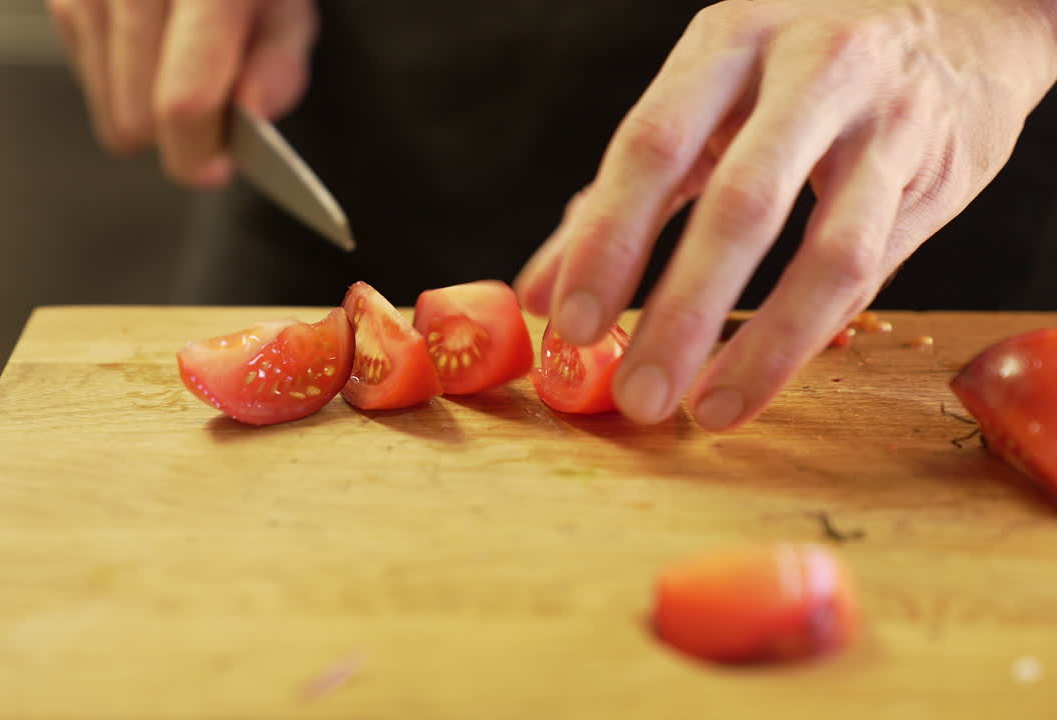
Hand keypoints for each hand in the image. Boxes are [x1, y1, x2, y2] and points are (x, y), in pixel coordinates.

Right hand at [47, 0, 316, 185]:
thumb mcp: (286, 7)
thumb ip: (279, 64)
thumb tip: (253, 113)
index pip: (184, 100)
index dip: (199, 152)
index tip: (215, 167)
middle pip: (138, 118)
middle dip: (179, 133)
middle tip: (210, 99)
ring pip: (110, 114)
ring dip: (149, 110)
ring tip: (180, 62)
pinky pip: (89, 85)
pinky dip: (123, 81)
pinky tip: (150, 46)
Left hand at [514, 0, 1056, 429]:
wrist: (961, 16)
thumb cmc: (797, 68)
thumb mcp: (705, 99)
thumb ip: (619, 196)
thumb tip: (539, 295)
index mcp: (730, 41)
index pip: (653, 146)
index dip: (609, 242)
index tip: (571, 325)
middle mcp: (815, 68)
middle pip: (741, 204)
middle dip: (684, 312)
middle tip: (640, 395)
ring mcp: (887, 121)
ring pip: (829, 252)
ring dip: (766, 345)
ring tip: (708, 410)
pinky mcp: (937, 175)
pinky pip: (874, 269)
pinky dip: (814, 331)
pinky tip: (764, 377)